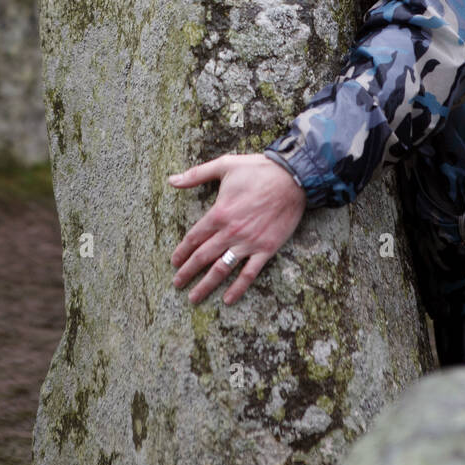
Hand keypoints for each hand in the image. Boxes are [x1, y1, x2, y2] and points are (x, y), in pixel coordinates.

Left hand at [168, 152, 306, 304]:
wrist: (292, 178)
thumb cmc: (257, 170)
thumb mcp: (224, 165)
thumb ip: (196, 174)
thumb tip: (172, 180)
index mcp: (219, 213)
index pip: (193, 238)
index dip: (181, 252)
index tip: (173, 262)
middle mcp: (231, 232)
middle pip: (203, 257)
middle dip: (187, 272)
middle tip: (176, 284)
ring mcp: (248, 243)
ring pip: (221, 269)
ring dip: (206, 285)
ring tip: (194, 297)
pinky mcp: (266, 249)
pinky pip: (249, 274)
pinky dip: (237, 288)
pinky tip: (227, 299)